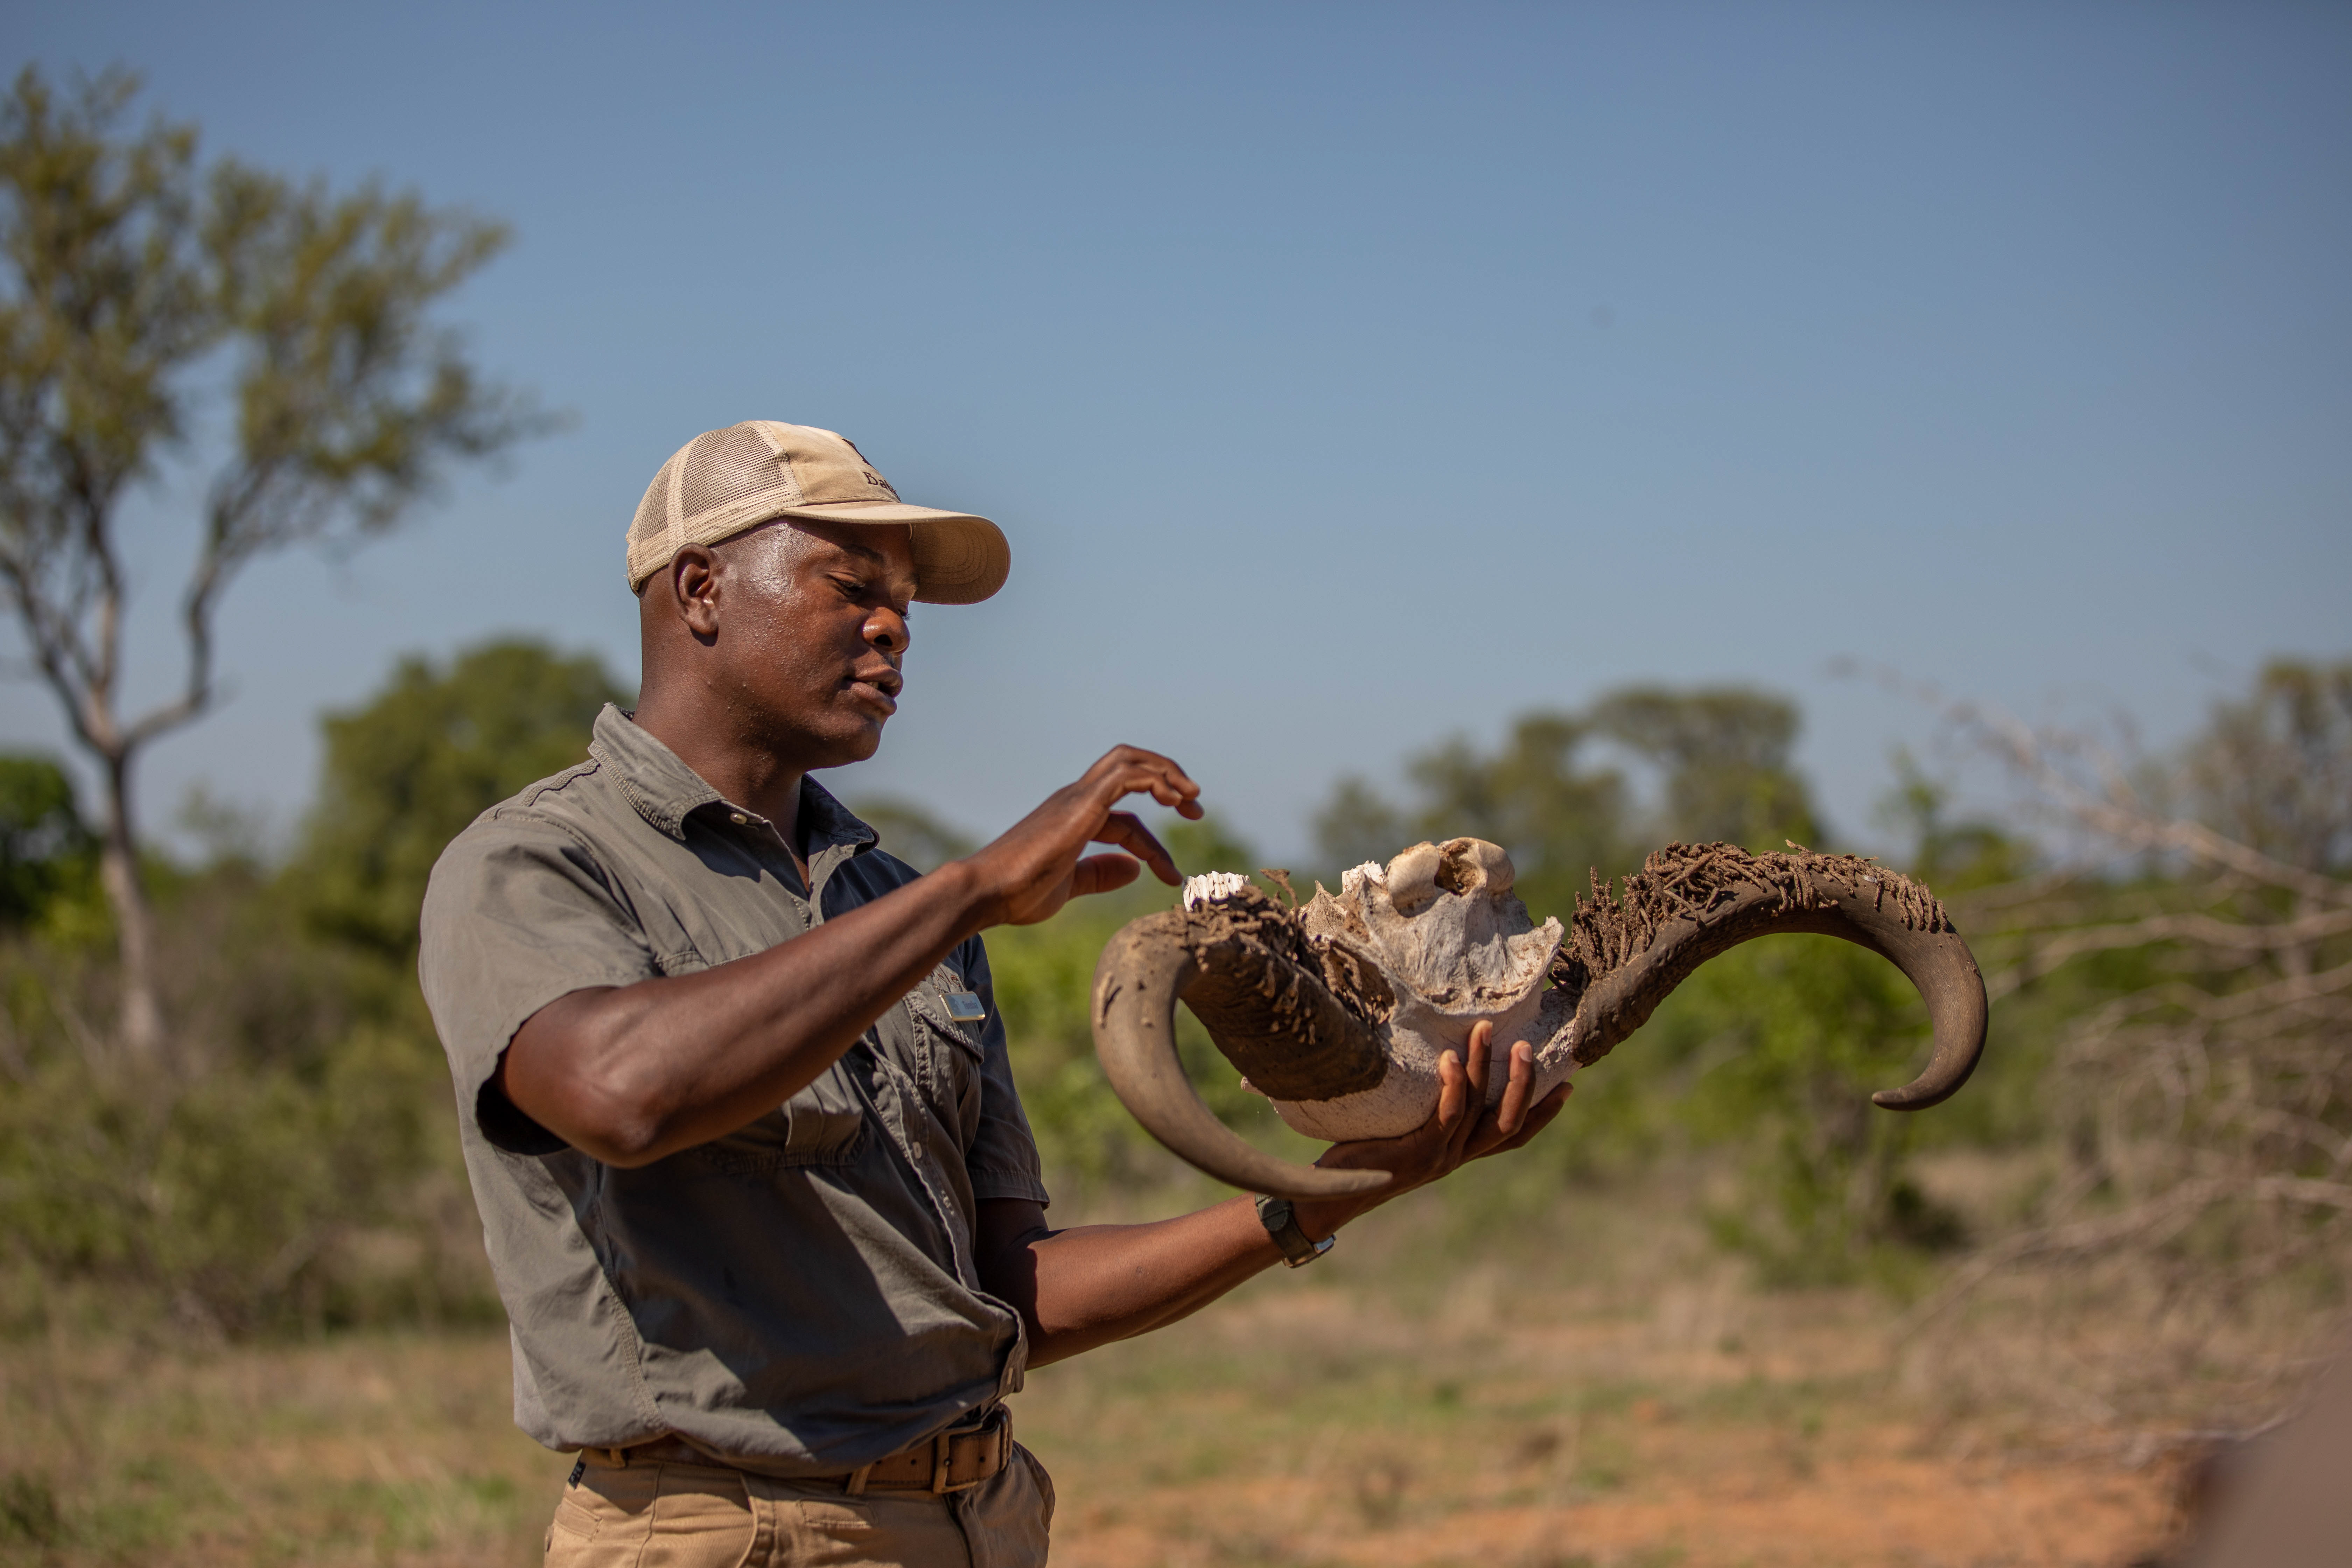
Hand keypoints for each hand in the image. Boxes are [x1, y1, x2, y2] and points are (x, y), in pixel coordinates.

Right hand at [963, 745, 1203, 926]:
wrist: (986, 892)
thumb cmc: (1017, 893)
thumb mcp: (1068, 886)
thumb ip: (1098, 875)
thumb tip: (1134, 870)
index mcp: (1073, 819)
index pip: (1126, 821)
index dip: (1154, 848)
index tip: (1173, 878)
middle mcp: (1075, 800)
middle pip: (1128, 768)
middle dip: (1167, 780)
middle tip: (1196, 807)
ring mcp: (1076, 798)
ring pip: (1129, 761)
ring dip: (1167, 774)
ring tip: (1192, 799)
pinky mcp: (1080, 803)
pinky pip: (1126, 775)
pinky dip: (1156, 779)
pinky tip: (1176, 799)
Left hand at [1291, 1020, 1571, 1238]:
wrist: (1333, 1194)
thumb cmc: (1365, 1155)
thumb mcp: (1405, 1131)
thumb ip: (1426, 1110)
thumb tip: (1431, 1061)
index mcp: (1460, 1153)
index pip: (1513, 1136)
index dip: (1541, 1113)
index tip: (1568, 1085)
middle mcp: (1457, 1158)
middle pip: (1507, 1123)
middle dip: (1521, 1084)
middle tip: (1525, 1045)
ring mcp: (1439, 1158)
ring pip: (1478, 1112)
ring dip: (1485, 1069)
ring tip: (1484, 1031)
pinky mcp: (1417, 1153)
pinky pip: (1445, 1117)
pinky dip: (1452, 1087)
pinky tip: (1450, 1060)